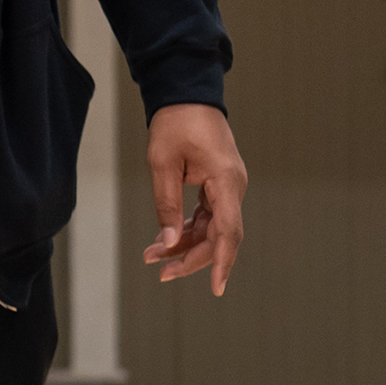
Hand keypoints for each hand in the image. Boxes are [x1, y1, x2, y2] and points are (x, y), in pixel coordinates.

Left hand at [142, 103, 247, 295]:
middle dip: (191, 257)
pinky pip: (207, 216)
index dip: (221, 262)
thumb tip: (168, 242)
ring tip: (152, 256)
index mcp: (225, 180)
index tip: (216, 288)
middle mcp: (233, 186)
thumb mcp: (161, 164)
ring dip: (185, 244)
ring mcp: (227, 187)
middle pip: (219, 236)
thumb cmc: (174, 124)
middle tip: (160, 272)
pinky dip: (187, 229)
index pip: (229, 231)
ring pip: (212, 229)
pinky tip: (165, 239)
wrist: (186, 95)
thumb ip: (166, 205)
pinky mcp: (218, 185)